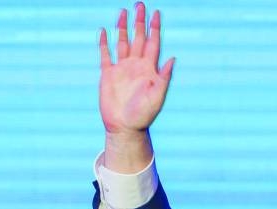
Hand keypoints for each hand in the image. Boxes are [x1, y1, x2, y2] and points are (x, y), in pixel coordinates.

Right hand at [98, 3, 175, 170]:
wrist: (125, 127)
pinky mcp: (108, 74)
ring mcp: (121, 69)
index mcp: (149, 69)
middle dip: (139, 22)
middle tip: (140, 4)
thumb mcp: (158, 96)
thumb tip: (172, 58)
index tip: (156, 13)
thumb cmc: (144, 115)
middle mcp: (136, 65)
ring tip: (123, 12)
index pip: (153, 43)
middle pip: (138, 38)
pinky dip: (104, 43)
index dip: (155, 28)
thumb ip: (164, 77)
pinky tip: (103, 31)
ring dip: (123, 28)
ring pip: (122, 42)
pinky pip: (105, 55)